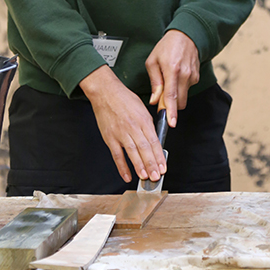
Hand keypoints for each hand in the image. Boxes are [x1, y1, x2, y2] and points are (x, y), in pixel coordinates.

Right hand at [79, 65, 165, 183]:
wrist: (106, 92)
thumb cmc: (124, 98)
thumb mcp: (142, 108)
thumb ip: (148, 124)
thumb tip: (154, 140)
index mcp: (143, 119)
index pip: (154, 141)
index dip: (159, 156)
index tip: (163, 166)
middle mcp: (133, 127)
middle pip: (144, 148)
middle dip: (152, 164)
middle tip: (157, 176)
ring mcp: (121, 133)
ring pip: (132, 152)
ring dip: (140, 167)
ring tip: (145, 177)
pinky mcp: (109, 137)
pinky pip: (117, 155)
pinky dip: (122, 167)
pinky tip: (127, 175)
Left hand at [145, 29, 199, 126]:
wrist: (186, 36)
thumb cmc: (167, 47)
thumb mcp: (153, 61)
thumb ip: (155, 82)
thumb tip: (155, 100)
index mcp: (172, 70)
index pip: (172, 96)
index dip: (171, 111)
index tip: (171, 123)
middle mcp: (185, 74)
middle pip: (179, 102)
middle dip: (170, 105)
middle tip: (161, 96)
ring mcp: (193, 76)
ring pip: (183, 97)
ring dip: (175, 96)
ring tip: (169, 80)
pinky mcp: (196, 77)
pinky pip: (187, 89)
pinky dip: (180, 88)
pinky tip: (176, 76)